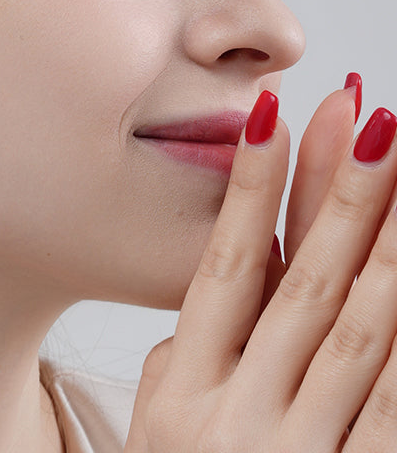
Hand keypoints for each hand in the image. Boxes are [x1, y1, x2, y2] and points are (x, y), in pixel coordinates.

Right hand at [125, 84, 396, 451]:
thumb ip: (187, 352)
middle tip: (374, 119)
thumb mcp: (161, 425)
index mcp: (185, 388)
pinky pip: (395, 406)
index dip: (248, 188)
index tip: (268, 113)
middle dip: (339, 195)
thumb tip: (223, 270)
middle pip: (300, 285)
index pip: (220, 264)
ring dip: (388, 250)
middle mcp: (236, 414)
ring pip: (360, 336)